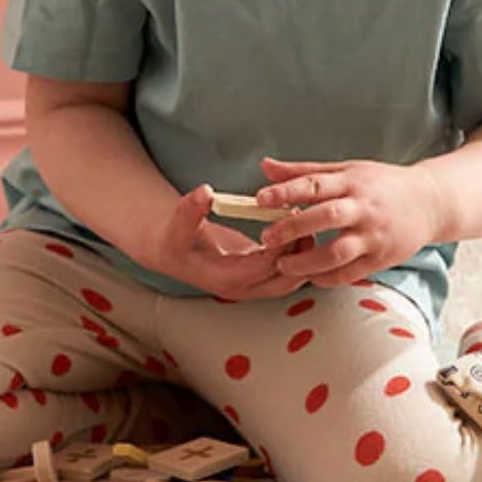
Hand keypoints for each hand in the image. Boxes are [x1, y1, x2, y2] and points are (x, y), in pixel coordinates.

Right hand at [150, 185, 309, 300]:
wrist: (173, 251)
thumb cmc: (176, 239)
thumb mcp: (178, 224)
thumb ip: (191, 210)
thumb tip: (204, 193)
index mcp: (225, 279)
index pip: (264, 267)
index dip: (281, 245)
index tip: (290, 219)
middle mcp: (243, 288)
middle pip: (286, 281)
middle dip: (301, 254)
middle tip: (307, 221)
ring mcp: (254, 286)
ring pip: (292, 280)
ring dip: (304, 256)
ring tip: (307, 223)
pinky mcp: (260, 276)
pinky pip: (288, 271)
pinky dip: (298, 254)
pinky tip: (300, 228)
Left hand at [254, 156, 445, 286]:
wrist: (430, 202)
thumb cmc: (382, 184)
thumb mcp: (346, 170)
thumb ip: (304, 172)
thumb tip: (265, 167)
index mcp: (353, 182)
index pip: (315, 184)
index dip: (285, 191)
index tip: (260, 199)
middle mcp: (364, 208)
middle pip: (324, 218)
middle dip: (292, 229)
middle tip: (267, 238)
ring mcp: (374, 235)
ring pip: (337, 252)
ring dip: (306, 262)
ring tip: (284, 264)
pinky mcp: (382, 259)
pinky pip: (349, 273)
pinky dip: (326, 278)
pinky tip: (310, 275)